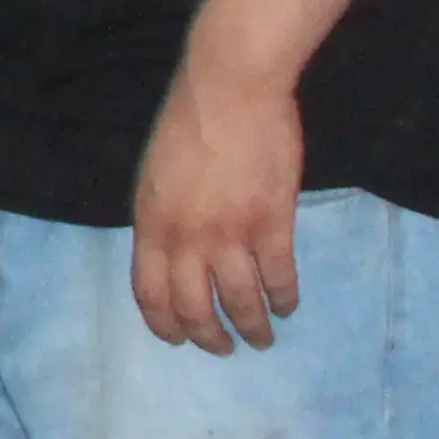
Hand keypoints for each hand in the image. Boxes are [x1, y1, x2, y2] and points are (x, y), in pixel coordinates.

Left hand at [131, 60, 304, 352]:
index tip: (177, 340)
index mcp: (151, 224)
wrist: (230, 89)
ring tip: (261, 339)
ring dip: (252, 328)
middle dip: (208, 337)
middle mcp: (186, 238)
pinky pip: (279, 276)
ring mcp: (231, 233)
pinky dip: (285, 298)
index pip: (149, 293)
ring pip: (240, 302)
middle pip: (194, 308)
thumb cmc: (189, 122)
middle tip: (223, 349)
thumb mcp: (154, 175)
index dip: (164, 324)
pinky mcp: (272, 223)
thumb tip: (171, 252)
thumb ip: (162, 218)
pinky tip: (288, 306)